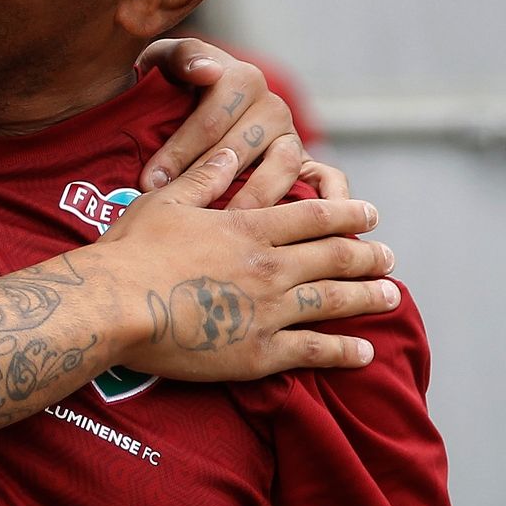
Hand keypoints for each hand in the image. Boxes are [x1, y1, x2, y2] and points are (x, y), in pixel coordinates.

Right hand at [95, 148, 395, 380]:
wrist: (114, 304)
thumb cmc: (131, 250)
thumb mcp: (165, 202)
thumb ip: (203, 178)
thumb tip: (229, 153)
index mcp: (249, 228)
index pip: (315, 217)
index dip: (348, 214)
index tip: (371, 215)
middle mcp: (268, 267)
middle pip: (334, 257)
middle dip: (367, 256)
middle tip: (389, 257)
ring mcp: (267, 311)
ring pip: (332, 301)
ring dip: (366, 298)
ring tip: (390, 296)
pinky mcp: (257, 352)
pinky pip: (313, 351)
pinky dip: (344, 351)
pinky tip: (365, 351)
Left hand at [134, 38, 348, 205]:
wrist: (189, 102)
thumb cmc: (172, 86)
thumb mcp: (163, 62)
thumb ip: (181, 58)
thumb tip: (208, 70)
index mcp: (240, 78)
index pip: (211, 119)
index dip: (179, 151)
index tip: (151, 182)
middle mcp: (271, 106)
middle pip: (244, 146)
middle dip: (209, 180)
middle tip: (182, 209)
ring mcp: (290, 135)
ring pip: (284, 165)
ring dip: (258, 195)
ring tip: (230, 222)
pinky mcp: (307, 161)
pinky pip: (327, 178)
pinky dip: (329, 199)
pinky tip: (313, 227)